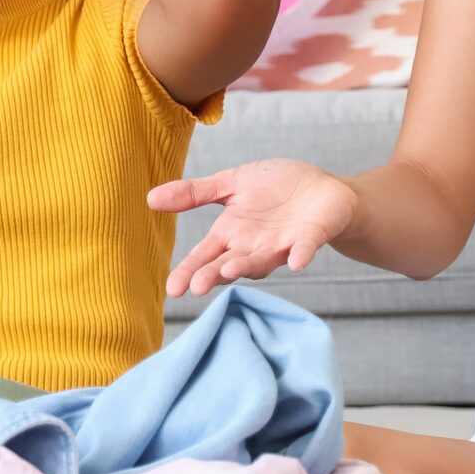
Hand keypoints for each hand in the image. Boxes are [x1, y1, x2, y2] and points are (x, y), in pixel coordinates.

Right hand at [149, 159, 358, 297]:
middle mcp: (253, 246)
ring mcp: (282, 245)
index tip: (173, 290)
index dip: (188, 272)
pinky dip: (301, 256)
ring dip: (248, 267)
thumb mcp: (232, 183)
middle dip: (215, 275)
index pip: (204, 256)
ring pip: (262, 261)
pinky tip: (296, 262)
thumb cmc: (276, 188)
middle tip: (198, 287)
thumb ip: (196, 193)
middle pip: (229, 264)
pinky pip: (304, 250)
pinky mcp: (310, 239)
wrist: (323, 189)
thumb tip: (150, 199)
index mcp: (232, 233)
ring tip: (231, 271)